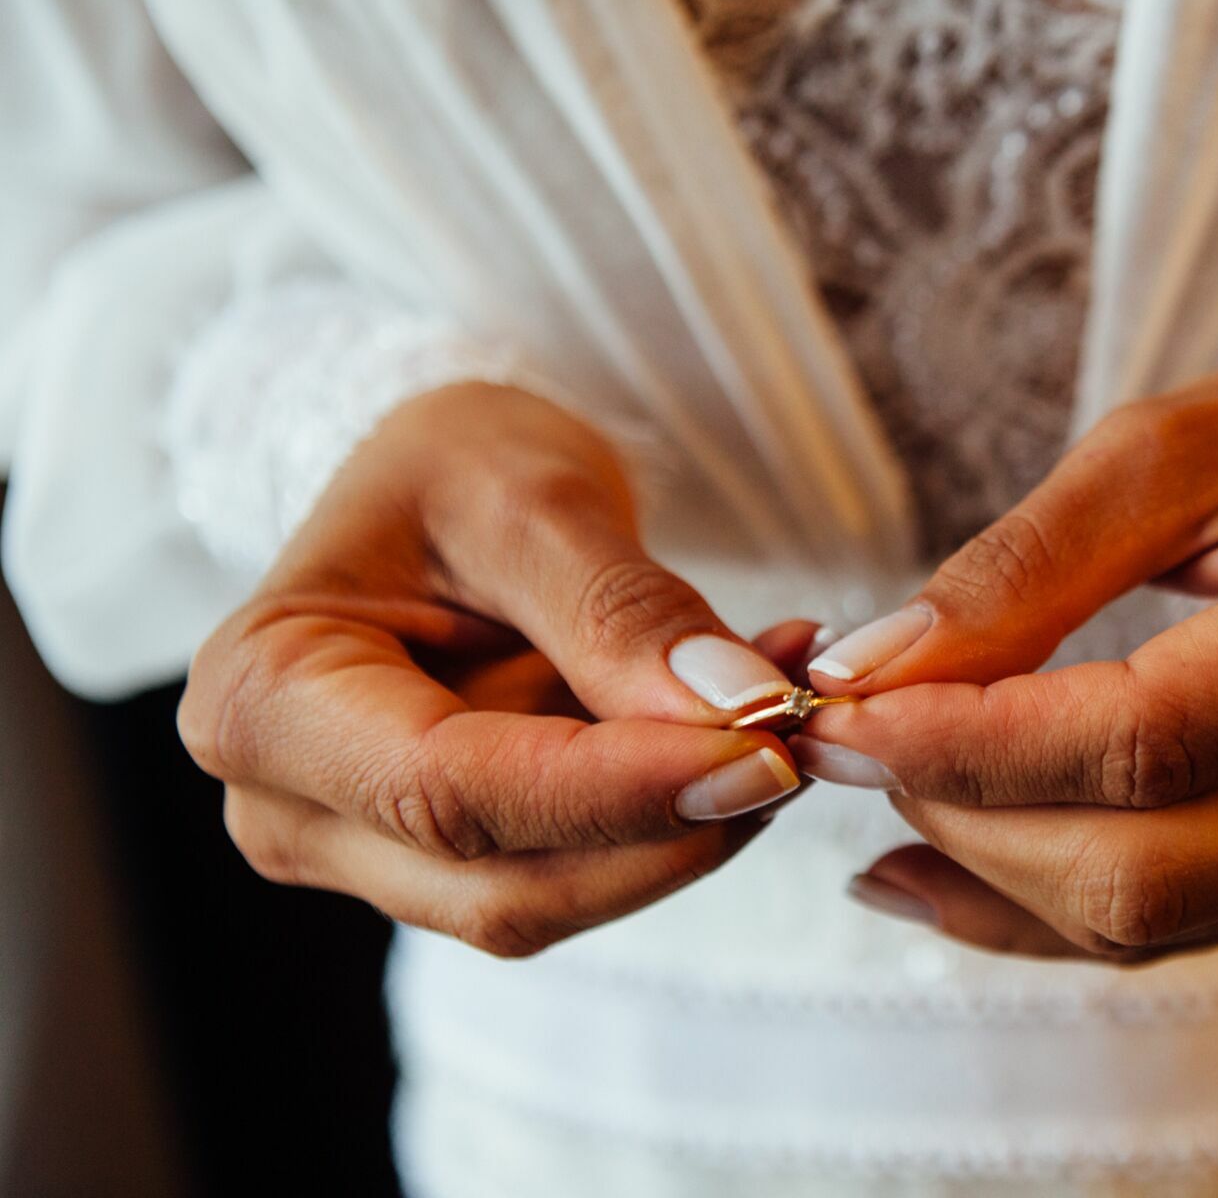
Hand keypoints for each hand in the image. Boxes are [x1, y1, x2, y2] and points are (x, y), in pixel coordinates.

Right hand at [180, 384, 805, 956]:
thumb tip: (738, 712)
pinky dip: (681, 812)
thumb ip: (622, 608)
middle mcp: (291, 808)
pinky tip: (748, 726)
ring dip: (694, 824)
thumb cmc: (454, 466)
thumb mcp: (526, 493)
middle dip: (673, 824)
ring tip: (789, 706)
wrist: (441, 492)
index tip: (765, 749)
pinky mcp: (453, 864)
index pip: (448, 788)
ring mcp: (369, 853)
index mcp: (263, 700)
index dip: (617, 787)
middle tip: (807, 735)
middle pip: (503, 877)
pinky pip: (582, 870)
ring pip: (556, 896)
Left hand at [801, 344, 1217, 961]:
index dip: (979, 744)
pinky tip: (930, 867)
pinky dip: (1033, 909)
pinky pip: (1167, 930)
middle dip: (969, 817)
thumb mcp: (1161, 450)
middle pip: (1151, 865)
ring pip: (1148, 918)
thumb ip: (1018, 569)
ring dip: (987, 866)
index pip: (1155, 737)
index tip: (845, 712)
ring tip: (883, 782)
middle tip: (852, 743)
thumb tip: (870, 676)